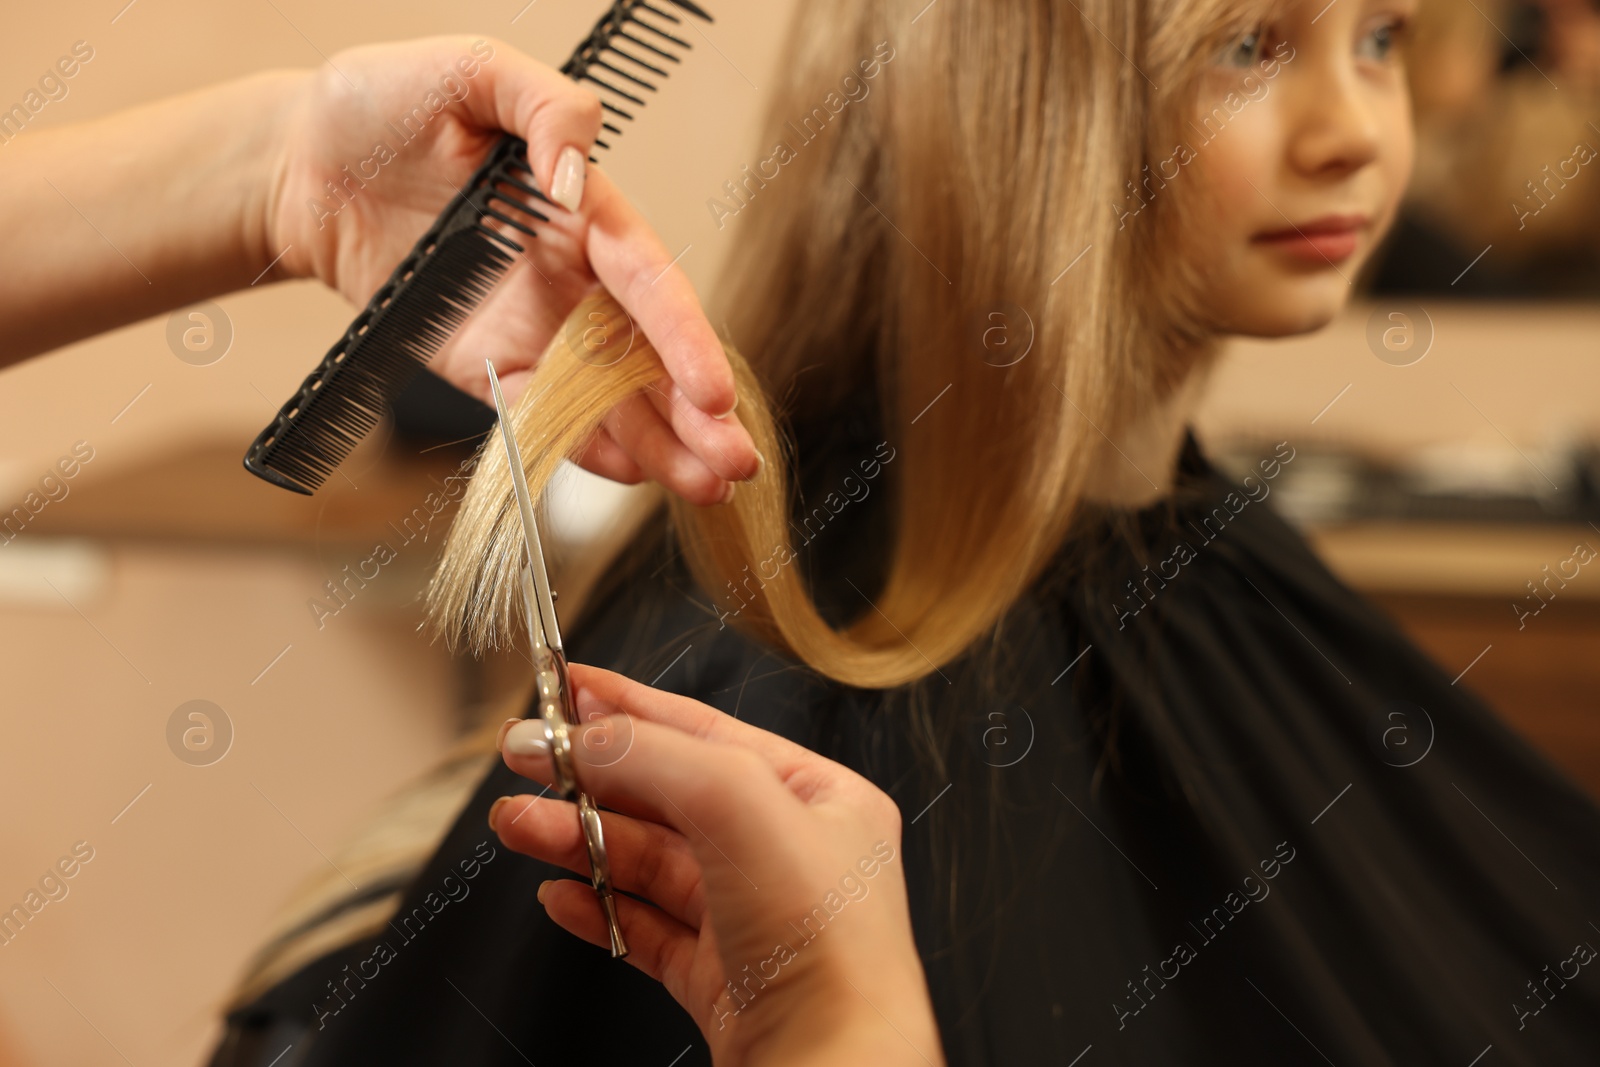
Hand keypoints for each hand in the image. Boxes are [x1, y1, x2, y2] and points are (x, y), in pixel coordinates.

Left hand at [262, 37, 757, 505]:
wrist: (299, 164)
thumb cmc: (382, 106)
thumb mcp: (470, 70)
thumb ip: (544, 105)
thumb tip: (575, 179)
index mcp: (582, 212)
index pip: (649, 282)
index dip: (685, 337)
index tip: (713, 391)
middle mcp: (570, 277)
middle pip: (648, 354)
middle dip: (697, 413)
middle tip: (735, 463)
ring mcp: (531, 327)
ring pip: (609, 396)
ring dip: (659, 444)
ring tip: (705, 488)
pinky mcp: (484, 366)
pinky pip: (541, 414)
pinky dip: (584, 447)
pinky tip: (629, 474)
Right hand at [489, 665, 944, 1066]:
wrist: (829, 1066)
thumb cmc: (826, 942)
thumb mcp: (740, 806)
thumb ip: (658, 756)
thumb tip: (586, 734)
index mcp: (819, 798)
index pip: (709, 732)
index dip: (631, 707)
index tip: (567, 689)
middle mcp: (788, 853)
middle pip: (667, 797)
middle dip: (589, 777)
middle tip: (523, 758)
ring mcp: (751, 920)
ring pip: (646, 864)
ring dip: (577, 839)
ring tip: (517, 825)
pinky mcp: (720, 980)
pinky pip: (645, 930)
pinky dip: (596, 909)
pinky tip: (558, 894)